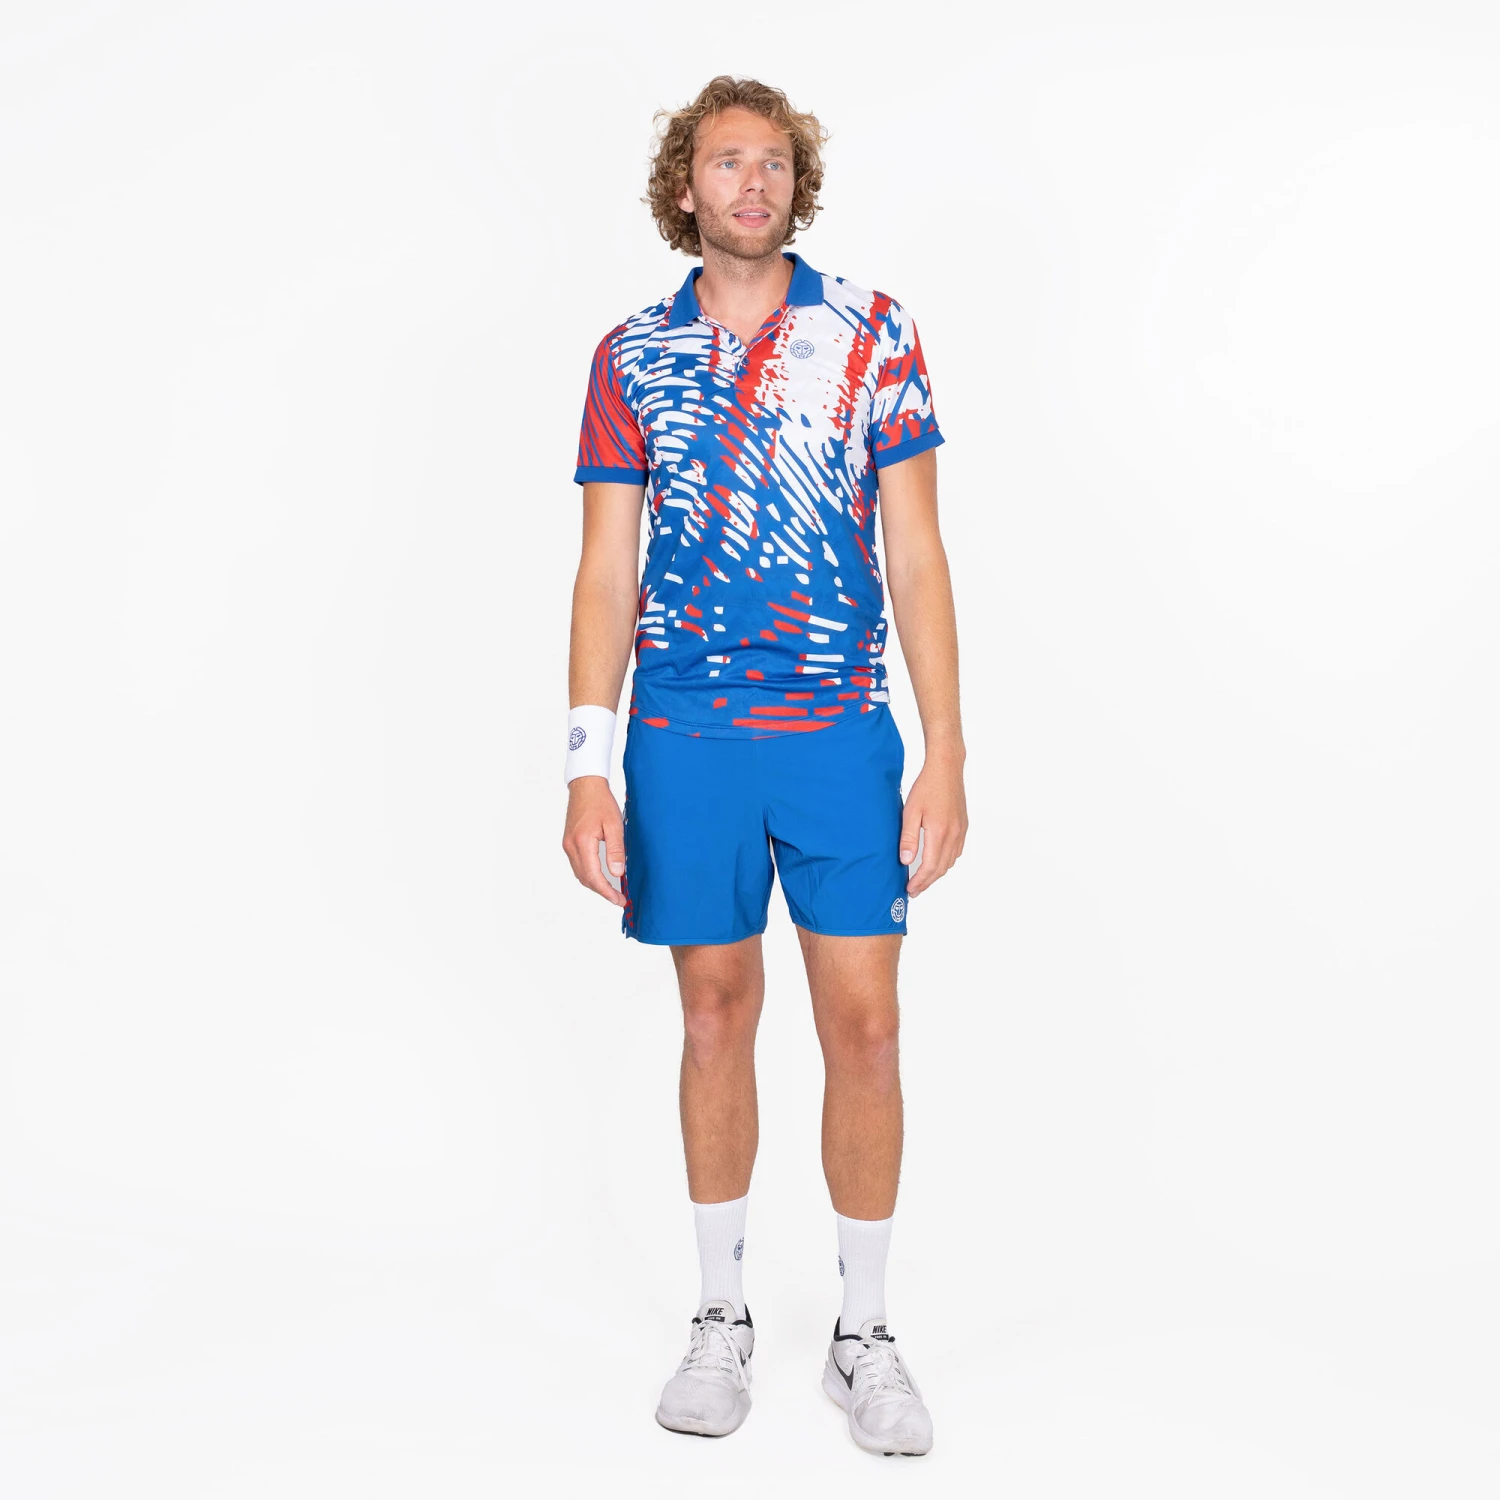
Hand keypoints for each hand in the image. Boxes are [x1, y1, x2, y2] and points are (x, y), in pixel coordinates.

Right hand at [562, 775, 626, 907]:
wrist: (585, 786)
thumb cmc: (601, 802)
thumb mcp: (614, 825)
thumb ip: (616, 850)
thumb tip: (618, 873)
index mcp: (582, 843)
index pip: (594, 876)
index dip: (607, 891)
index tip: (619, 899)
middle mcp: (571, 847)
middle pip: (585, 879)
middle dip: (602, 892)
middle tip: (619, 898)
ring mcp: (568, 845)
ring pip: (580, 874)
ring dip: (595, 885)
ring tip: (612, 890)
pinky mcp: (569, 843)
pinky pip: (578, 866)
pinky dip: (589, 875)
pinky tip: (601, 876)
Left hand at [900, 756, 966, 897]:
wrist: (946, 769)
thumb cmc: (927, 787)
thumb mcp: (910, 811)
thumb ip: (908, 838)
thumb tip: (905, 861)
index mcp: (939, 832)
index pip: (929, 867)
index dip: (919, 881)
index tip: (909, 889)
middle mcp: (953, 835)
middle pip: (941, 868)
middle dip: (927, 882)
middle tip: (914, 890)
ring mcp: (961, 831)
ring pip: (950, 862)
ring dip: (937, 873)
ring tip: (923, 879)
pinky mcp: (963, 826)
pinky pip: (956, 852)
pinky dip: (946, 862)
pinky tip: (936, 861)